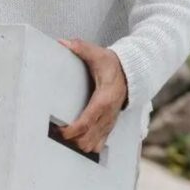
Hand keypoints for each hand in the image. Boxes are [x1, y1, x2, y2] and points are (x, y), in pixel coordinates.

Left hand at [57, 38, 128, 154]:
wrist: (131, 73)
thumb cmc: (112, 64)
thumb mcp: (98, 54)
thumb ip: (81, 48)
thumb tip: (63, 42)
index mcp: (103, 100)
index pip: (86, 122)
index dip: (71, 131)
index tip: (59, 131)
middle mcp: (108, 115)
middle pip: (87, 140)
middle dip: (71, 140)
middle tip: (58, 131)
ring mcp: (109, 123)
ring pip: (93, 146)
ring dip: (78, 144)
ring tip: (67, 135)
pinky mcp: (109, 127)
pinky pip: (98, 145)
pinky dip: (87, 145)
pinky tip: (77, 139)